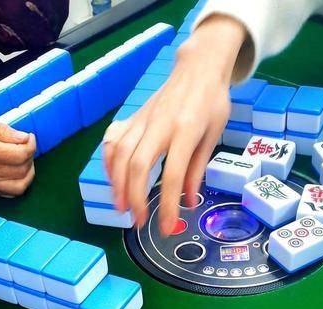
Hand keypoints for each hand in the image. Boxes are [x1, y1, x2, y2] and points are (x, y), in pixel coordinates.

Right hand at [0, 114, 35, 196]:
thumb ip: (1, 130)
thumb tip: (23, 138)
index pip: (19, 155)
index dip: (30, 146)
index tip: (29, 137)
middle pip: (22, 171)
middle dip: (30, 158)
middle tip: (25, 146)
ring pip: (19, 187)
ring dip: (28, 173)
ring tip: (23, 160)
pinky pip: (8, 193)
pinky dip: (18, 183)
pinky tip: (14, 171)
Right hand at [104, 14, 245, 233]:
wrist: (198, 66)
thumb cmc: (212, 102)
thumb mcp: (214, 135)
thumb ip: (197, 169)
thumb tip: (188, 202)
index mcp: (186, 130)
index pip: (173, 174)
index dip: (167, 204)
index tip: (165, 227)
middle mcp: (160, 124)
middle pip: (138, 164)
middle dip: (135, 197)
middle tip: (138, 221)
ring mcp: (142, 119)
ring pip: (121, 153)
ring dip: (117, 184)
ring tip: (121, 207)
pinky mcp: (133, 117)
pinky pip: (113, 140)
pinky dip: (109, 161)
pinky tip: (113, 179)